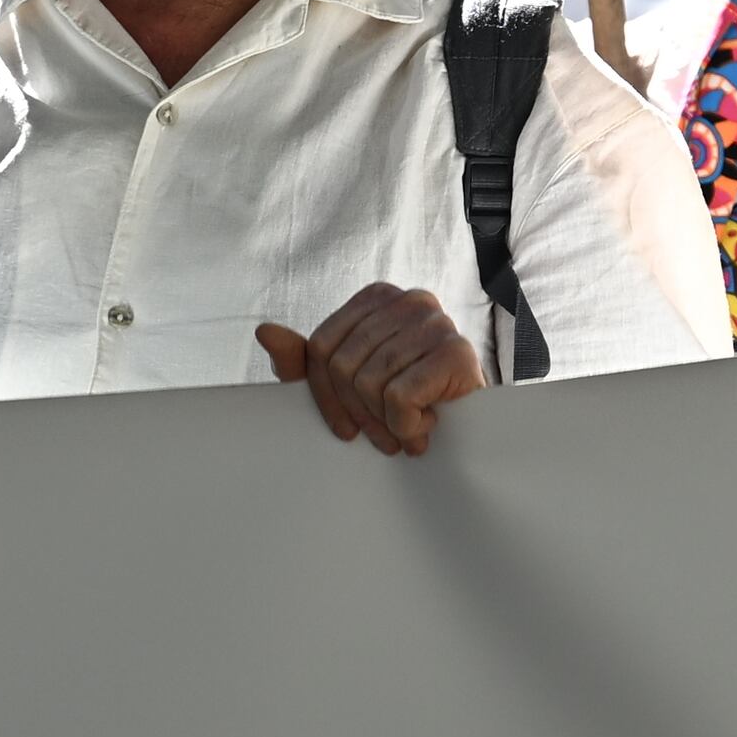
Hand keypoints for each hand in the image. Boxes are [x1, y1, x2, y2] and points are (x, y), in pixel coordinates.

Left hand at [262, 285, 484, 456]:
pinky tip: (426, 427)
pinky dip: (407, 425)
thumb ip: (303, 360)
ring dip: (387, 424)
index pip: (321, 347)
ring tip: (406, 432)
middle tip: (381, 438)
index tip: (344, 429)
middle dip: (358, 414)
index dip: (325, 397)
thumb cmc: (406, 397)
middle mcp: (409, 299)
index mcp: (377, 298)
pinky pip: (400, 395)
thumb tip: (264, 331)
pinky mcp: (456, 351)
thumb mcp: (345, 381)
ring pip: (371, 382)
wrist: (472, 424)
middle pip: (344, 366)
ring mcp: (436, 321)